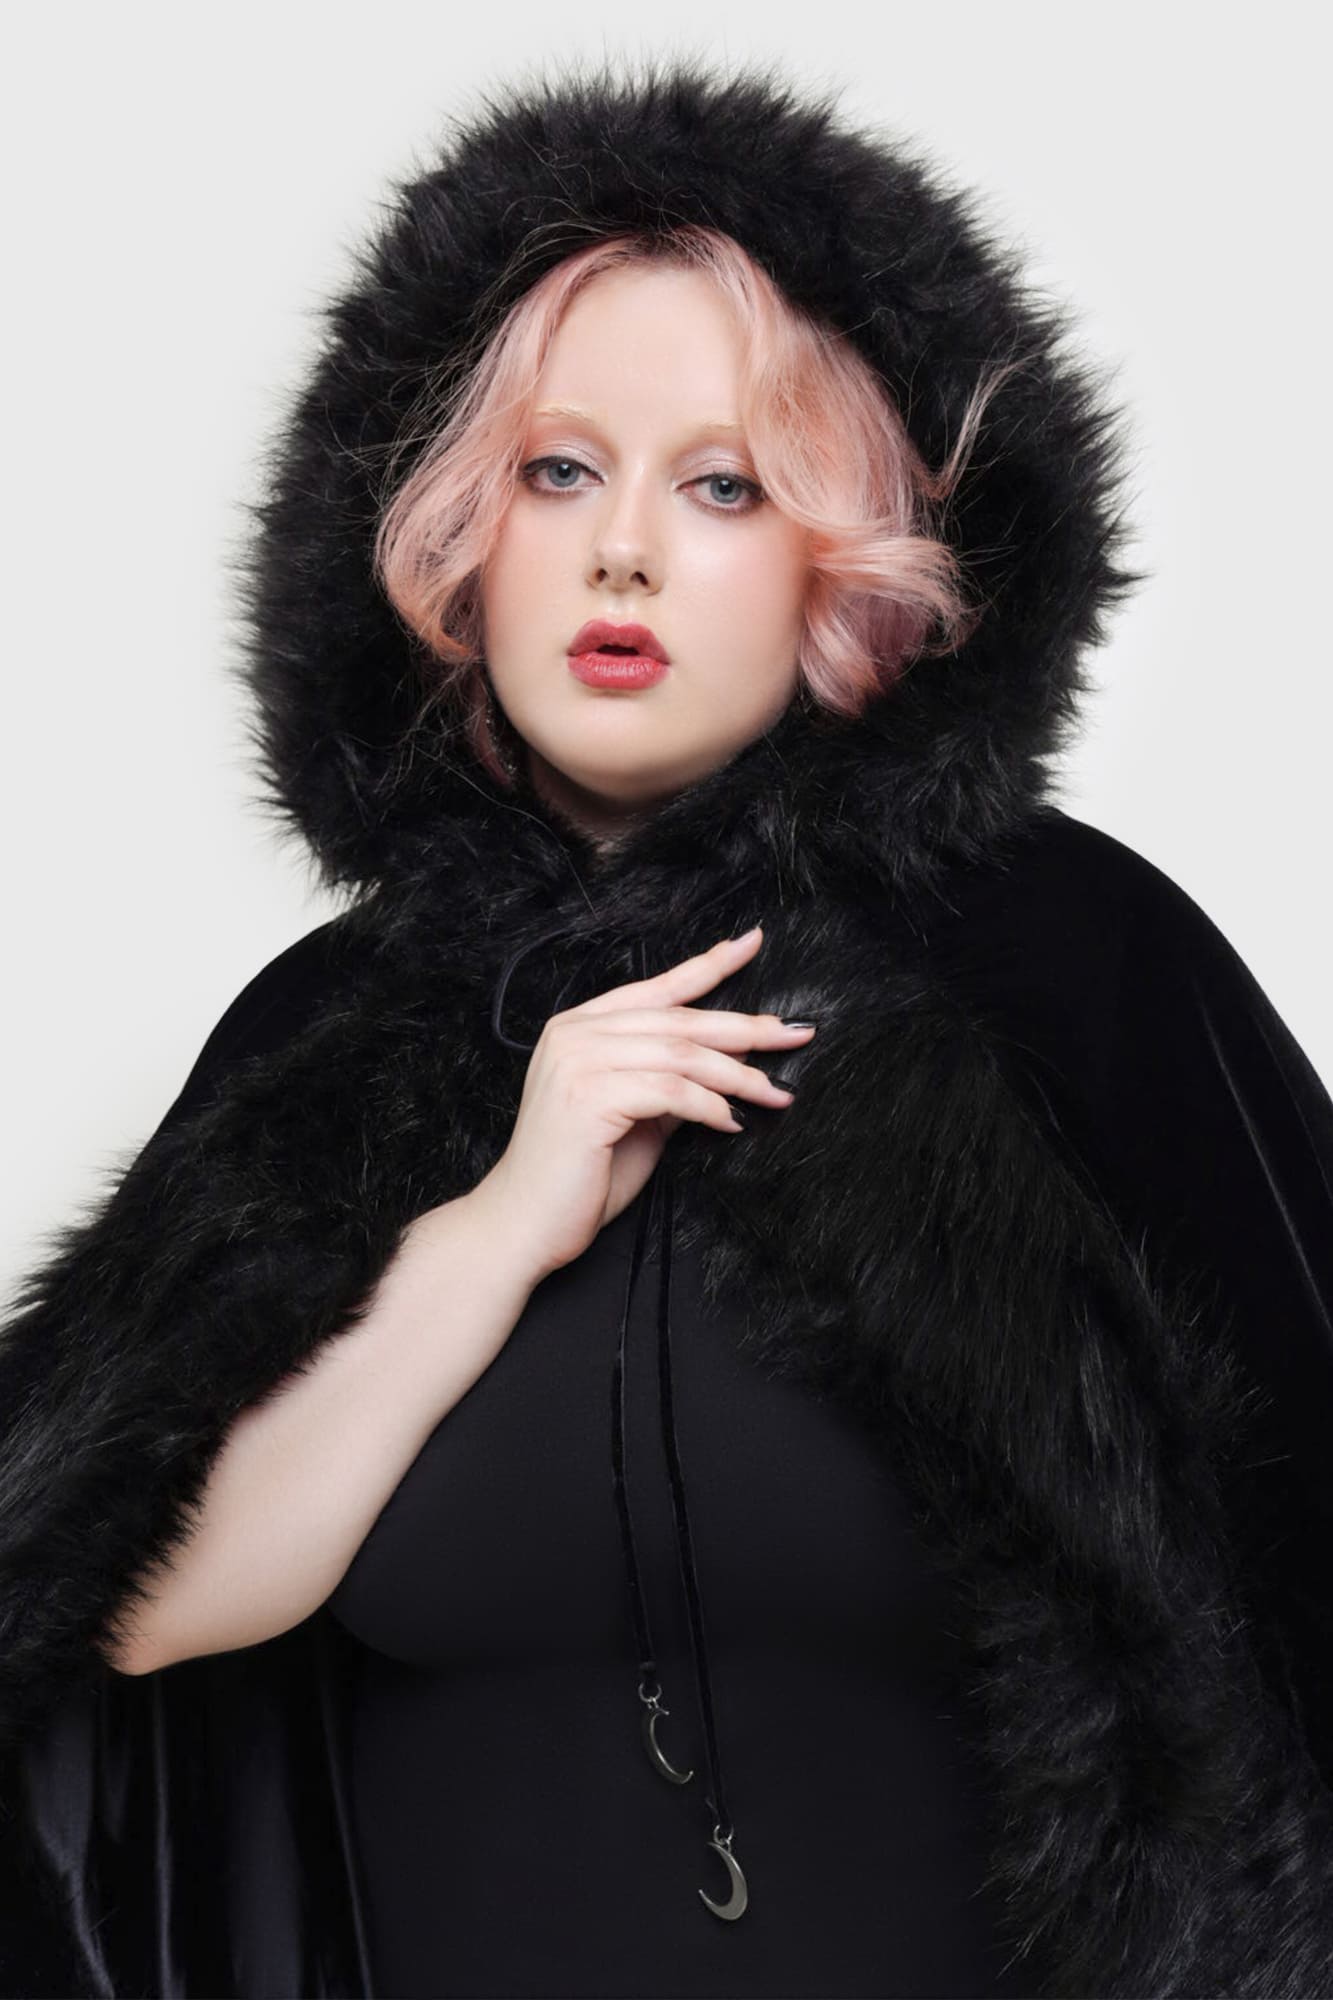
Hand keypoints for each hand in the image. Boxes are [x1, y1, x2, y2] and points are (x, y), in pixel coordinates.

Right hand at [469, 926, 814, 1282]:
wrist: (525, 1223)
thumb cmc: (579, 1177)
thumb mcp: (636, 1119)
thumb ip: (667, 1085)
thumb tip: (721, 1068)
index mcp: (580, 1027)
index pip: (657, 988)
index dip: (709, 964)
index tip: (752, 944)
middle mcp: (575, 1033)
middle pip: (679, 1020)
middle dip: (745, 1027)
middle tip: (795, 1033)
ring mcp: (578, 1061)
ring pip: (681, 1053)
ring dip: (738, 1075)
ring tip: (775, 1093)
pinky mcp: (588, 1095)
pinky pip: (670, 1091)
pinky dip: (710, 1106)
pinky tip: (732, 1122)